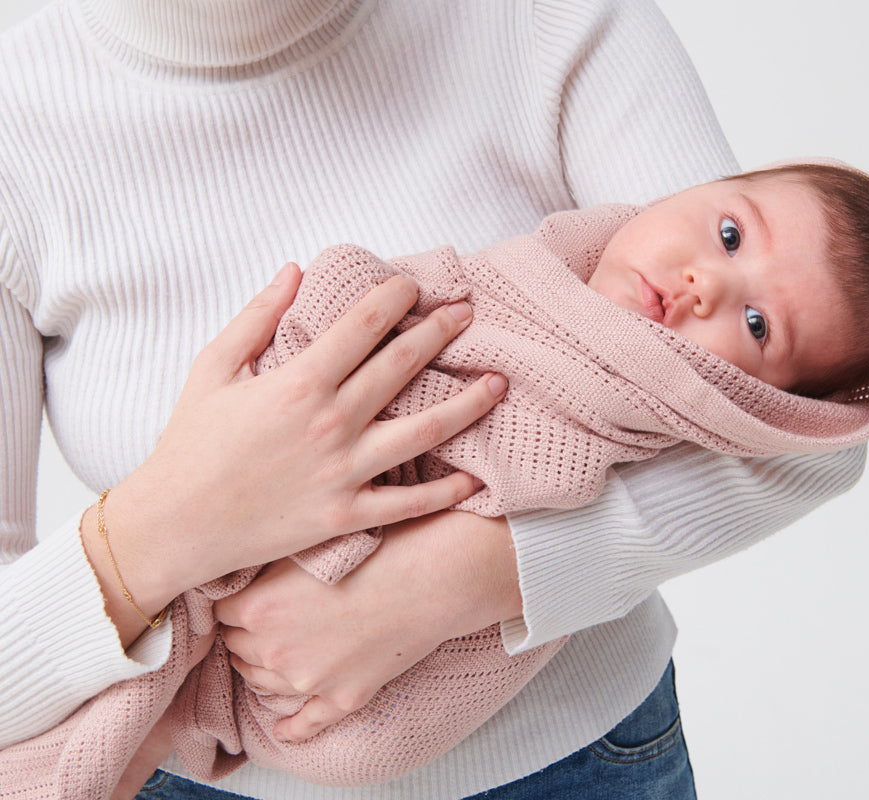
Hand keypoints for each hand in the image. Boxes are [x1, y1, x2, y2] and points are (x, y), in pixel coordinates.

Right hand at [81, 264, 505, 647]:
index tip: (416, 286)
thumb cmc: (189, 444)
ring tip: (498, 383)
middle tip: (467, 314)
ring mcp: (344, 471)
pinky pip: (409, 503)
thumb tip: (293, 271)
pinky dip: (446, 491)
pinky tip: (476, 478)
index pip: (363, 326)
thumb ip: (256, 317)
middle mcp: (331, 422)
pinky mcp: (347, 514)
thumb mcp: (212, 368)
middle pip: (403, 366)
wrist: (176, 524)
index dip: (395, 298)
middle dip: (440, 333)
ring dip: (468, 404)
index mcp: (299, 382)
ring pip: (424, 431)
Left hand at [214, 511, 521, 741]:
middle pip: (238, 648)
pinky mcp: (342, 697)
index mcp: (258, 608)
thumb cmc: (376, 549)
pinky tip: (284, 727)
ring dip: (264, 668)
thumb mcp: (311, 545)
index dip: (235, 602)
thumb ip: (270, 569)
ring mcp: (309, 679)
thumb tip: (247, 576)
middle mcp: (274, 649)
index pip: (222, 613)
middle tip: (263, 620)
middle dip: (246, 635)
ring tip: (277, 654)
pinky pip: (306, 723)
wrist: (431, 577)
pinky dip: (292, 727)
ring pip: (264, 682)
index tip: (245, 596)